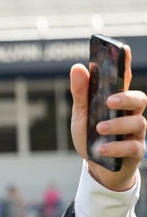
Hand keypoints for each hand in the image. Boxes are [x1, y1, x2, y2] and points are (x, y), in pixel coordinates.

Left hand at [70, 44, 146, 190]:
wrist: (96, 167)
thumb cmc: (91, 137)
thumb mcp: (81, 115)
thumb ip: (81, 93)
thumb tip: (77, 67)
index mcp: (118, 102)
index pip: (124, 80)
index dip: (125, 64)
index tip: (122, 49)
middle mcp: (130, 114)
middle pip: (140, 98)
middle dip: (127, 97)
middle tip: (109, 101)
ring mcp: (135, 133)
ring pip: (138, 122)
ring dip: (117, 124)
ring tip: (98, 129)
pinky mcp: (135, 151)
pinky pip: (133, 147)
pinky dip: (116, 146)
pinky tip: (102, 148)